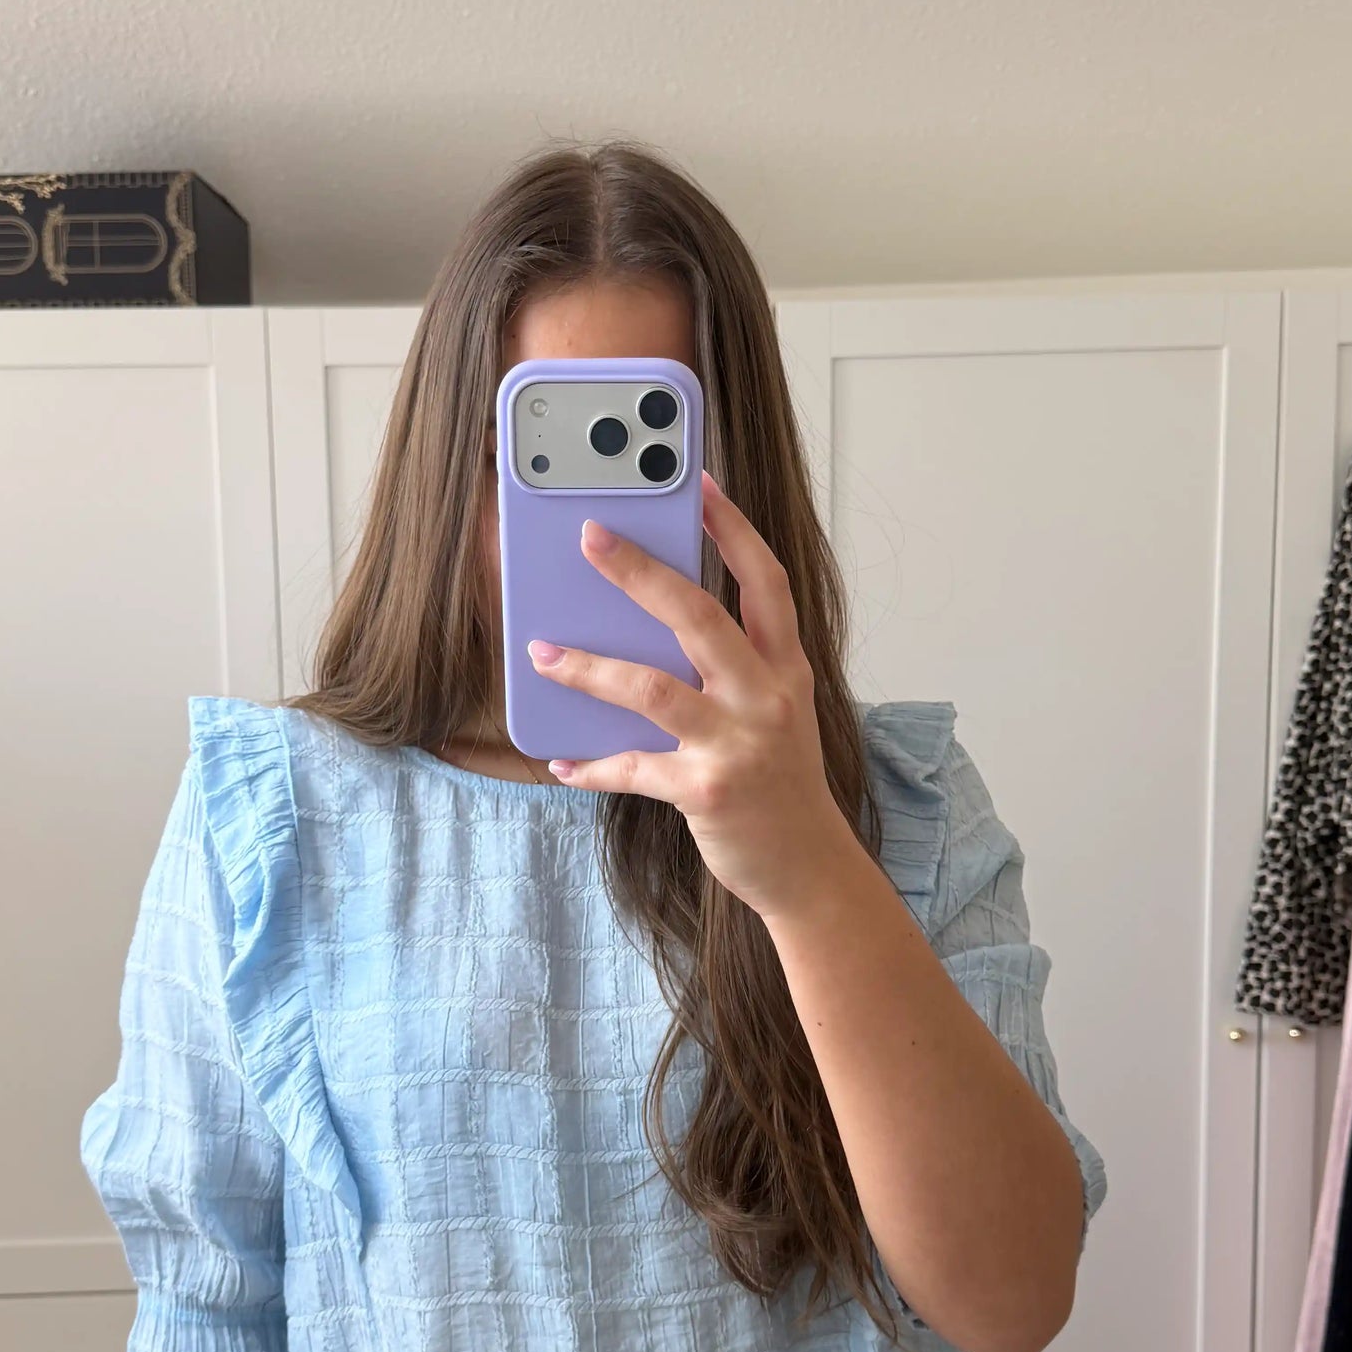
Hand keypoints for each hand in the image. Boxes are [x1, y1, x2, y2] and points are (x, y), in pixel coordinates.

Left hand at [526, 473, 862, 921]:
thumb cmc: (781, 783)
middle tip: (589, 537)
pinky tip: (561, 763)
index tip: (698, 484)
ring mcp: (736, 744)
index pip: (765, 581)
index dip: (733, 528)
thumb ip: (733, 668)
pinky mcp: (706, 791)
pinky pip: (632, 767)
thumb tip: (651, 624)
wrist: (809, 866)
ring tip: (543, 652)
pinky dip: (591, 766)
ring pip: (651, 687)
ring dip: (587, 668)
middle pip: (698, 615)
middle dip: (639, 571)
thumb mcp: (776, 711)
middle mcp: (765, 696)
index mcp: (784, 668)